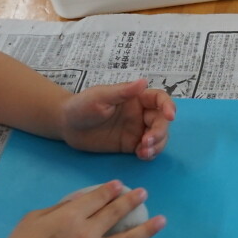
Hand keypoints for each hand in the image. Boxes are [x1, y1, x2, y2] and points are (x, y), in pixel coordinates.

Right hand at [0, 181, 164, 237]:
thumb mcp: (32, 219)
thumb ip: (57, 209)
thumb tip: (78, 201)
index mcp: (71, 216)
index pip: (96, 198)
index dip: (109, 190)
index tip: (120, 184)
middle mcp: (88, 233)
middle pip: (115, 213)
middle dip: (131, 201)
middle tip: (144, 193)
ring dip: (146, 229)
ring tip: (162, 221)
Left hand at [59, 78, 174, 157]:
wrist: (67, 125)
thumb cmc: (82, 105)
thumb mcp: (100, 97)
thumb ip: (122, 92)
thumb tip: (143, 82)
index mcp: (136, 98)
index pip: (159, 99)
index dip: (168, 106)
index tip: (170, 116)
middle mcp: (140, 113)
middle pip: (162, 121)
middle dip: (160, 132)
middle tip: (147, 142)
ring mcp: (137, 130)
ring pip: (159, 137)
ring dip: (157, 145)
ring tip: (144, 152)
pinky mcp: (131, 145)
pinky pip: (148, 149)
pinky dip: (150, 153)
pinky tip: (142, 155)